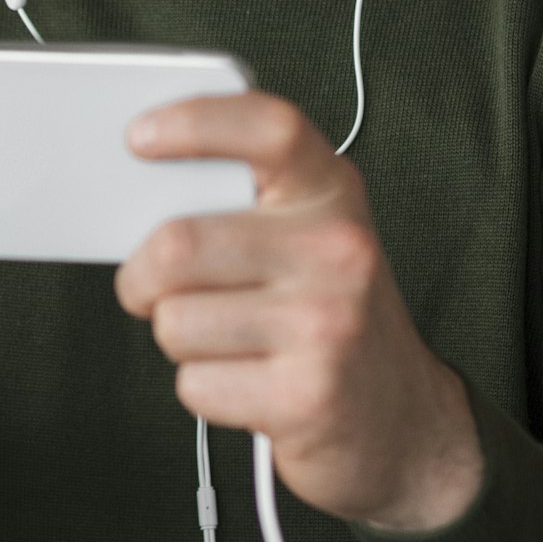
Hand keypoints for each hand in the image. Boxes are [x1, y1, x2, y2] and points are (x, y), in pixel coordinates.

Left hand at [114, 93, 482, 533]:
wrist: (403, 420)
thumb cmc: (329, 315)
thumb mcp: (308, 236)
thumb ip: (244, 202)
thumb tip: (141, 187)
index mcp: (333, 192)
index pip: (268, 128)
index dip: (195, 122)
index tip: (139, 136)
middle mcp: (338, 249)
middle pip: (179, 244)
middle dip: (141, 277)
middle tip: (152, 288)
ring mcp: (327, 324)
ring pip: (175, 321)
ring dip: (178, 339)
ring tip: (226, 338)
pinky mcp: (307, 397)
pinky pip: (194, 383)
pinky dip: (202, 388)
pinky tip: (248, 382)